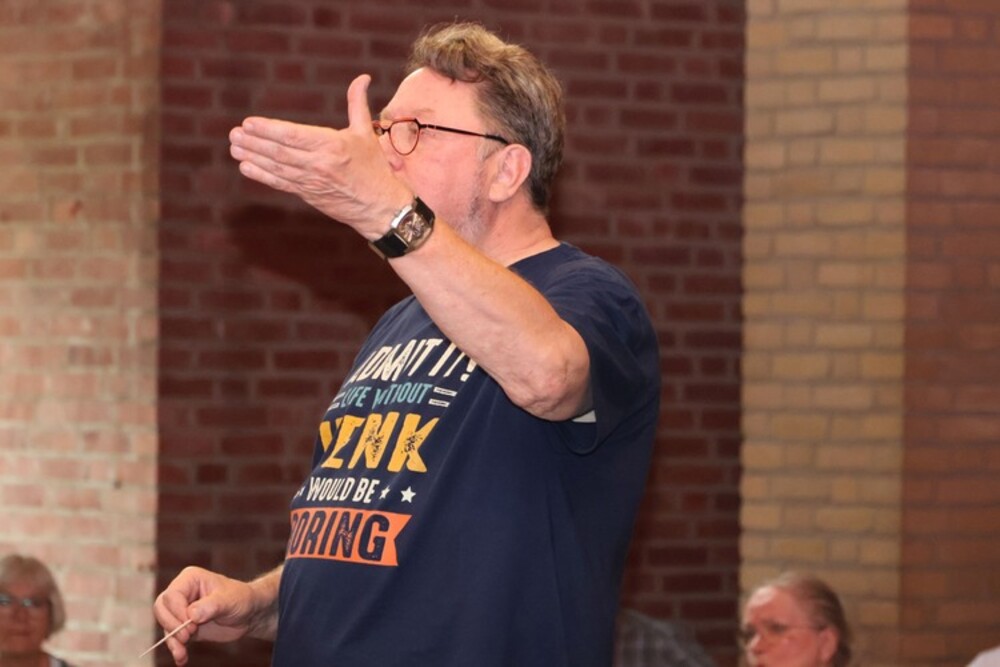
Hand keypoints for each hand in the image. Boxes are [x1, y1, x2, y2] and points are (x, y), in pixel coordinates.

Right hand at [153, 566, 275, 665]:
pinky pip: (174, 638)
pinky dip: (176, 649)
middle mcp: (182, 593)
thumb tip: (191, 615)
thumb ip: (211, 605)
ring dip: (172, 641)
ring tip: (182, 654)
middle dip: (171, 625)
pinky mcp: (185, 627)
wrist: (249, 613)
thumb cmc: (241, 598)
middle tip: (187, 637)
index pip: (172, 595)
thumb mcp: (230, 600)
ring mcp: (181, 611)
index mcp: (190, 579)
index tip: (192, 624)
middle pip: (161, 609)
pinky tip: (182, 659)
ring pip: (165, 625)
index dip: (177, 612)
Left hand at [228, 74, 410, 237]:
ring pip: (276, 167)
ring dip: (253, 157)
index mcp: (332, 146)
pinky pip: (280, 184)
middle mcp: (319, 164)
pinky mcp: (308, 195)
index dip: (268, 130)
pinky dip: (261, 175)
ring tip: (234, 147)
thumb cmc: (374, 167)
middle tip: (234, 134)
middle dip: (254, 142)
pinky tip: (246, 167)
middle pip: (279, 152)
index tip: (249, 123)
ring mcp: (311, 182)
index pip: (293, 136)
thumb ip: (357, 104)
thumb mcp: (365, 133)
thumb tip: (363, 77)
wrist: (379, 207)